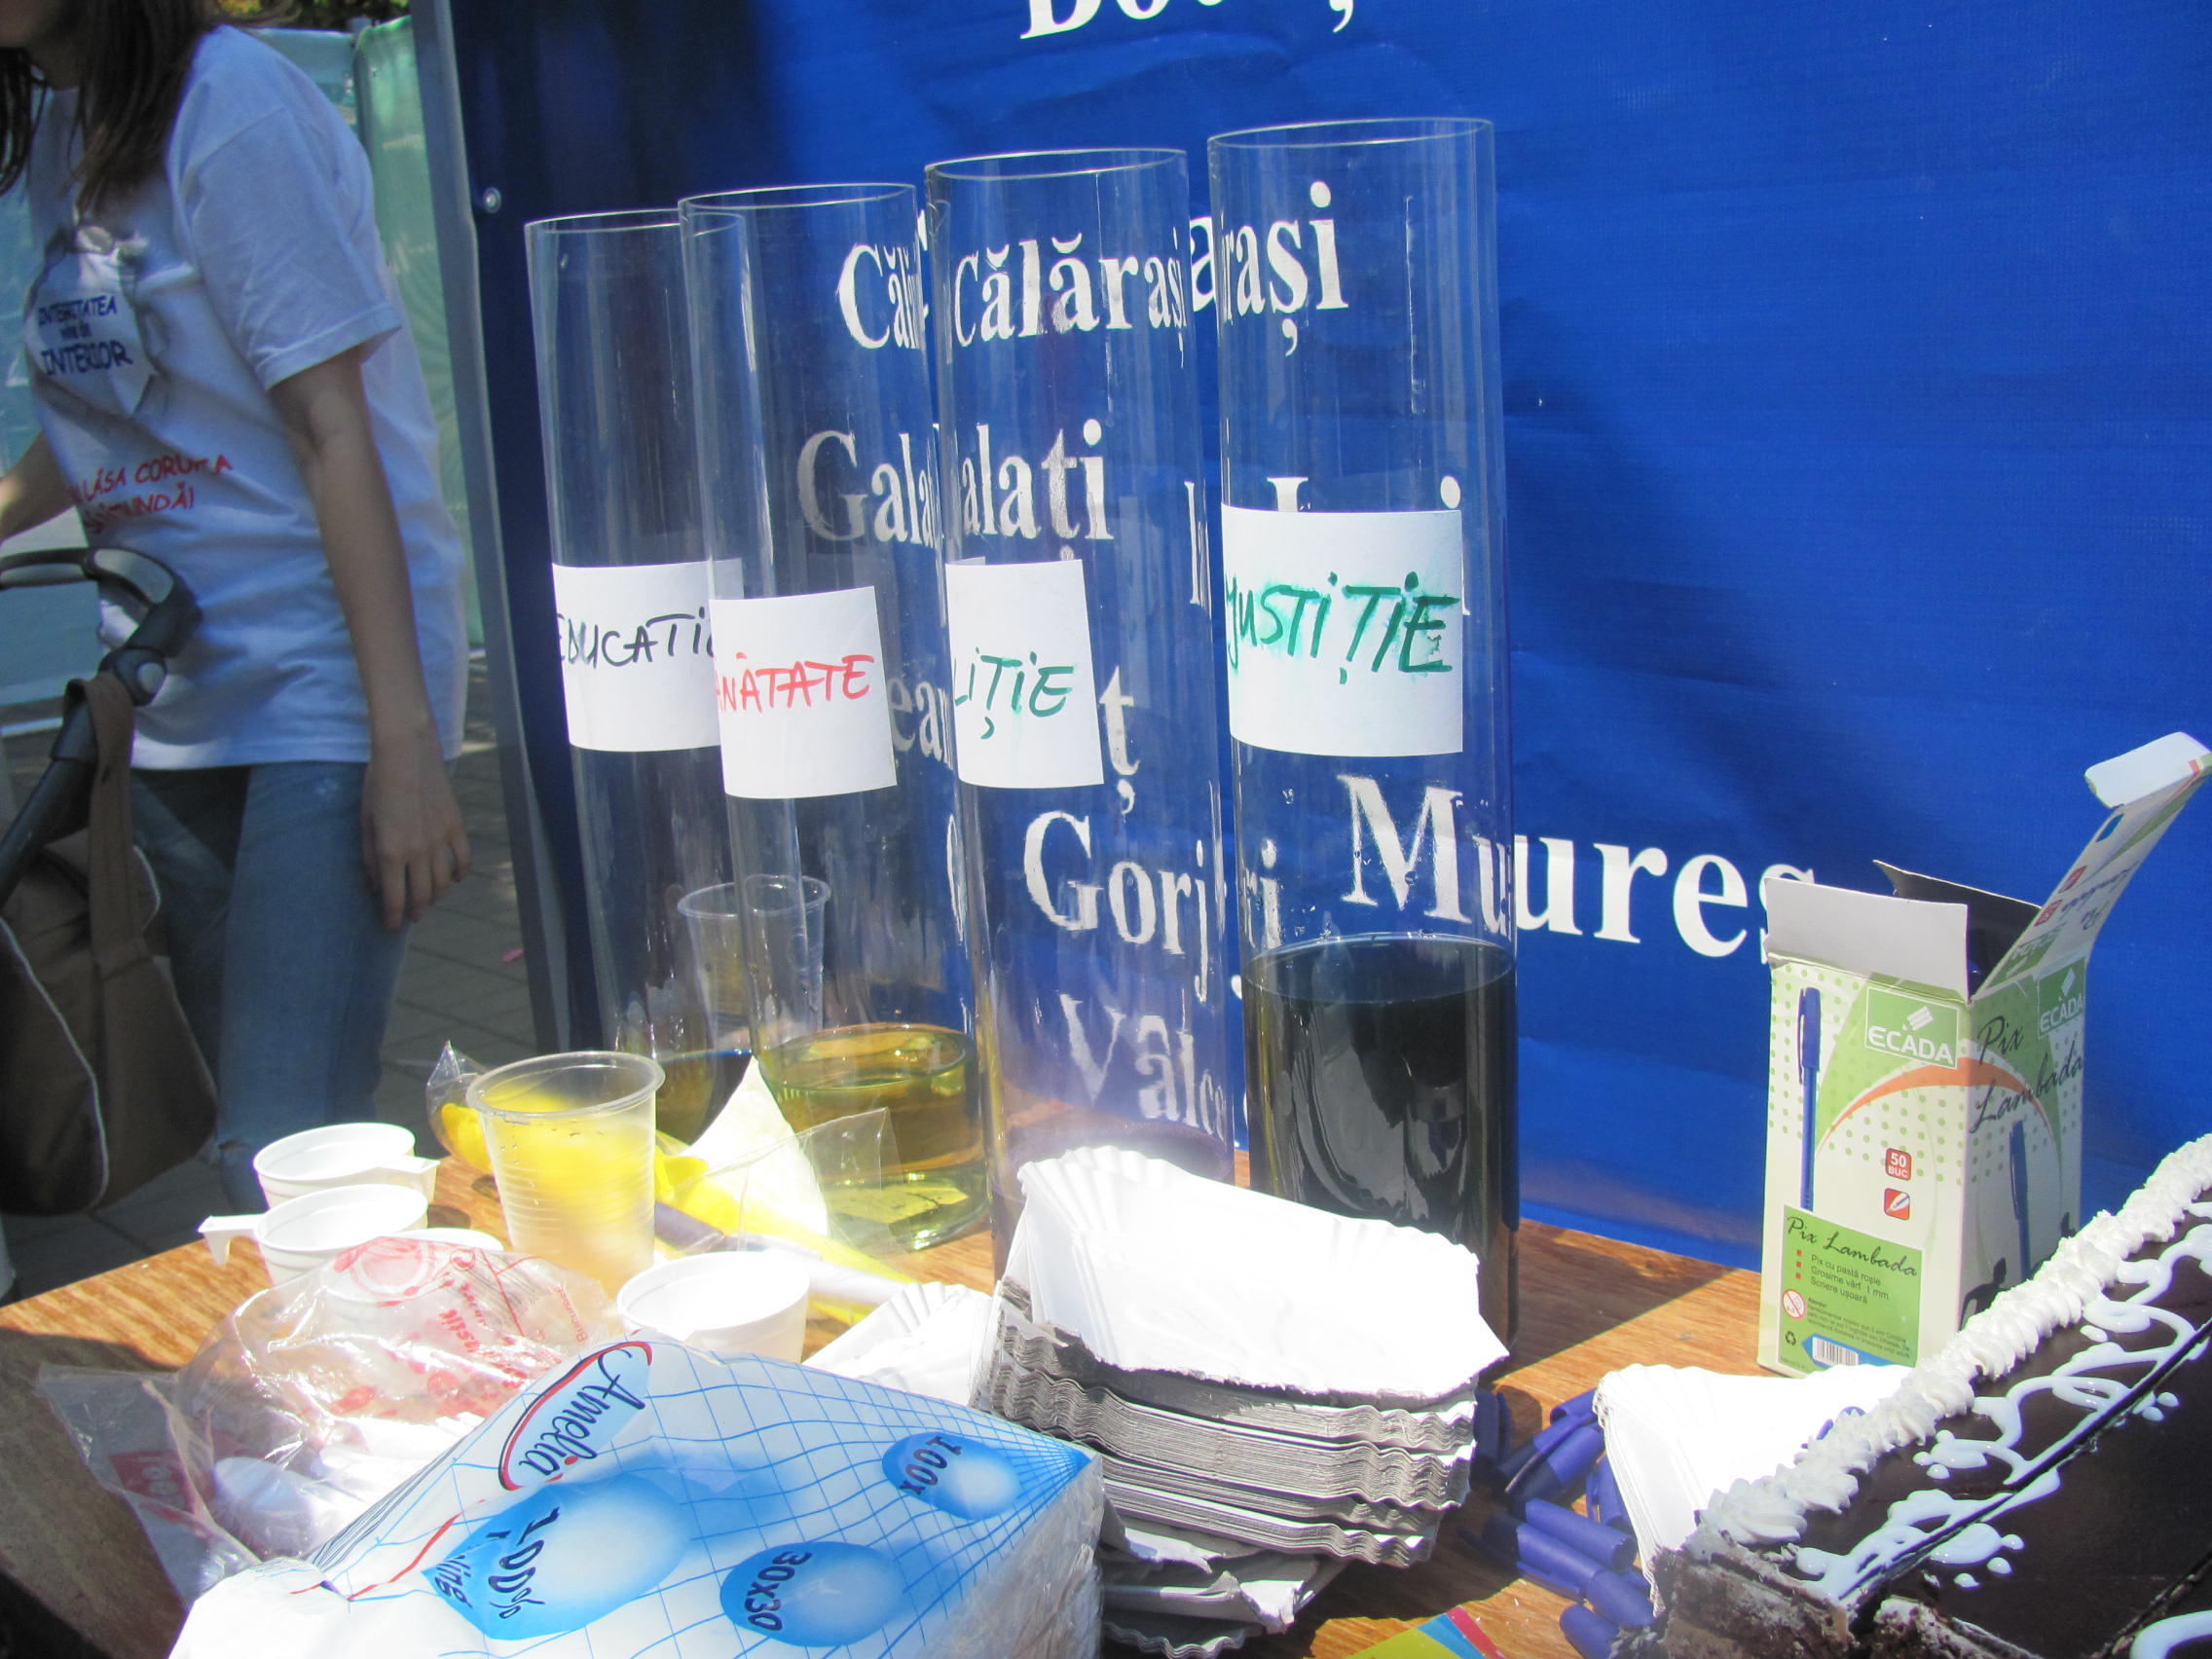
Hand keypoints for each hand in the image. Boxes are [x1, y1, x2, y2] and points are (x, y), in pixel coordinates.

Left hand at [361, 722, 470, 929]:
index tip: (390, 927)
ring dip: (436, 896)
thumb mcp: (366, 822)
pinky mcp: (457, 827)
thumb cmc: (378, 784)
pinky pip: (464, 860)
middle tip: (411, 918)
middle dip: (416, 911)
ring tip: (430, 899)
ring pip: (444, 882)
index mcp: (392, 852)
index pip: (394, 898)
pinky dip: (460, 874)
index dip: (392, 917)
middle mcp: (419, 851)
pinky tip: (454, 879)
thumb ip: (370, 857)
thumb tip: (375, 885)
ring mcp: (441, 840)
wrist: (407, 753)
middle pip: (423, 895)